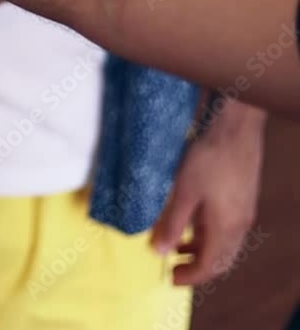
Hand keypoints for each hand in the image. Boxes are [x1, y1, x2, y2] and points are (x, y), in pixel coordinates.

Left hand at [151, 99, 265, 285]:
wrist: (234, 128)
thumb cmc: (208, 158)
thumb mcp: (184, 192)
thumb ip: (173, 224)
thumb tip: (161, 250)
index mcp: (226, 227)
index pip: (210, 266)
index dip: (191, 276)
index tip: (172, 278)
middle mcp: (240, 224)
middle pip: (221, 259)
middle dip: (198, 268)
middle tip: (175, 269)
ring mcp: (244, 211)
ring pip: (225, 244)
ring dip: (203, 250)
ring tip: (178, 247)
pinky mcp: (243, 198)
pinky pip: (228, 228)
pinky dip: (210, 234)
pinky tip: (193, 223)